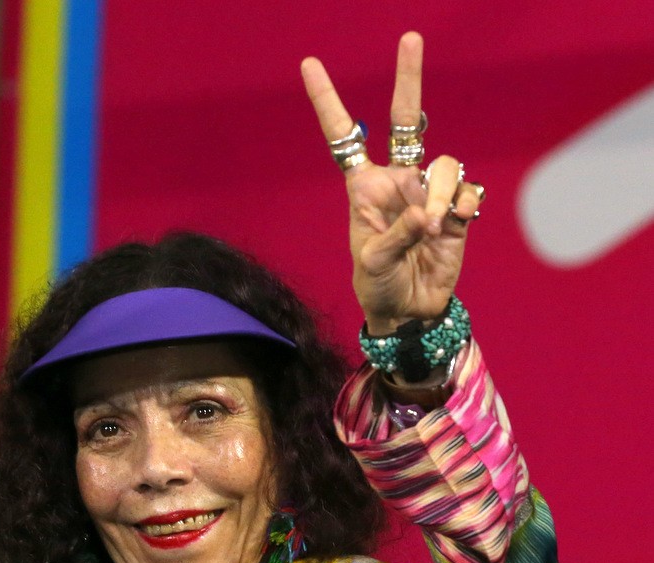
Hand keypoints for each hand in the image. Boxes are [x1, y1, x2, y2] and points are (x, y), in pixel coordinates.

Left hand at [301, 33, 483, 335]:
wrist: (408, 311)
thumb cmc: (378, 285)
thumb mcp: (374, 262)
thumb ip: (399, 233)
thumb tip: (428, 213)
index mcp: (365, 188)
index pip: (345, 138)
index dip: (328, 101)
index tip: (309, 64)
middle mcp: (399, 181)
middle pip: (407, 120)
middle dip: (407, 78)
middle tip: (410, 38)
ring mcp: (430, 192)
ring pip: (445, 163)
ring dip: (442, 191)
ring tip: (434, 225)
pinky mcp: (457, 210)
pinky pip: (467, 191)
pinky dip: (463, 205)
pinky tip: (455, 223)